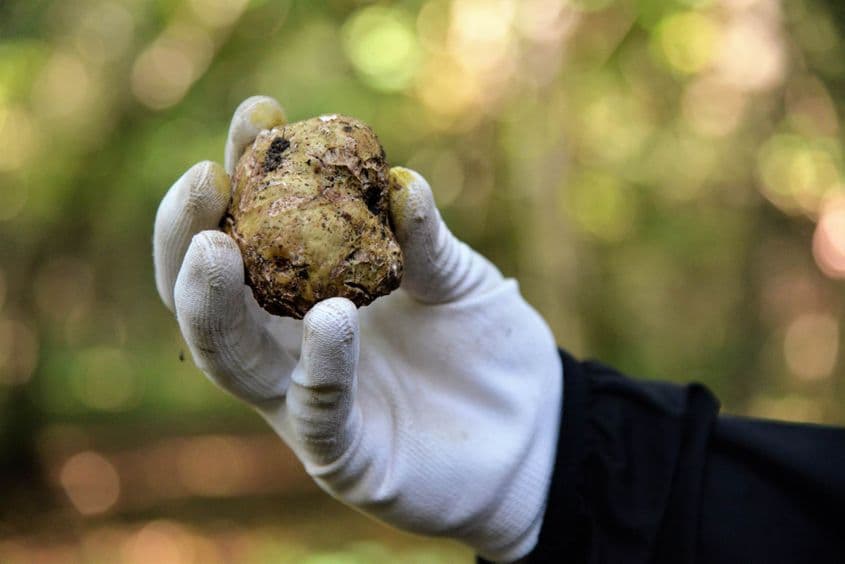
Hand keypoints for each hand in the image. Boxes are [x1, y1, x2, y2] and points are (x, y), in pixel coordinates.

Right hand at [153, 96, 561, 561]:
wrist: (532, 424)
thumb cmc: (482, 342)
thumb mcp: (455, 276)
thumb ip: (423, 238)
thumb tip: (401, 181)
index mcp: (302, 296)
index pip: (248, 235)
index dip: (244, 175)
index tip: (257, 117)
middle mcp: (286, 349)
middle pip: (207, 296)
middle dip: (189, 234)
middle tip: (204, 180)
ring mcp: (305, 406)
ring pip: (231, 360)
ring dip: (215, 303)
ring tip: (217, 247)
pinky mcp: (343, 457)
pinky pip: (317, 412)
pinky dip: (319, 365)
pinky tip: (328, 318)